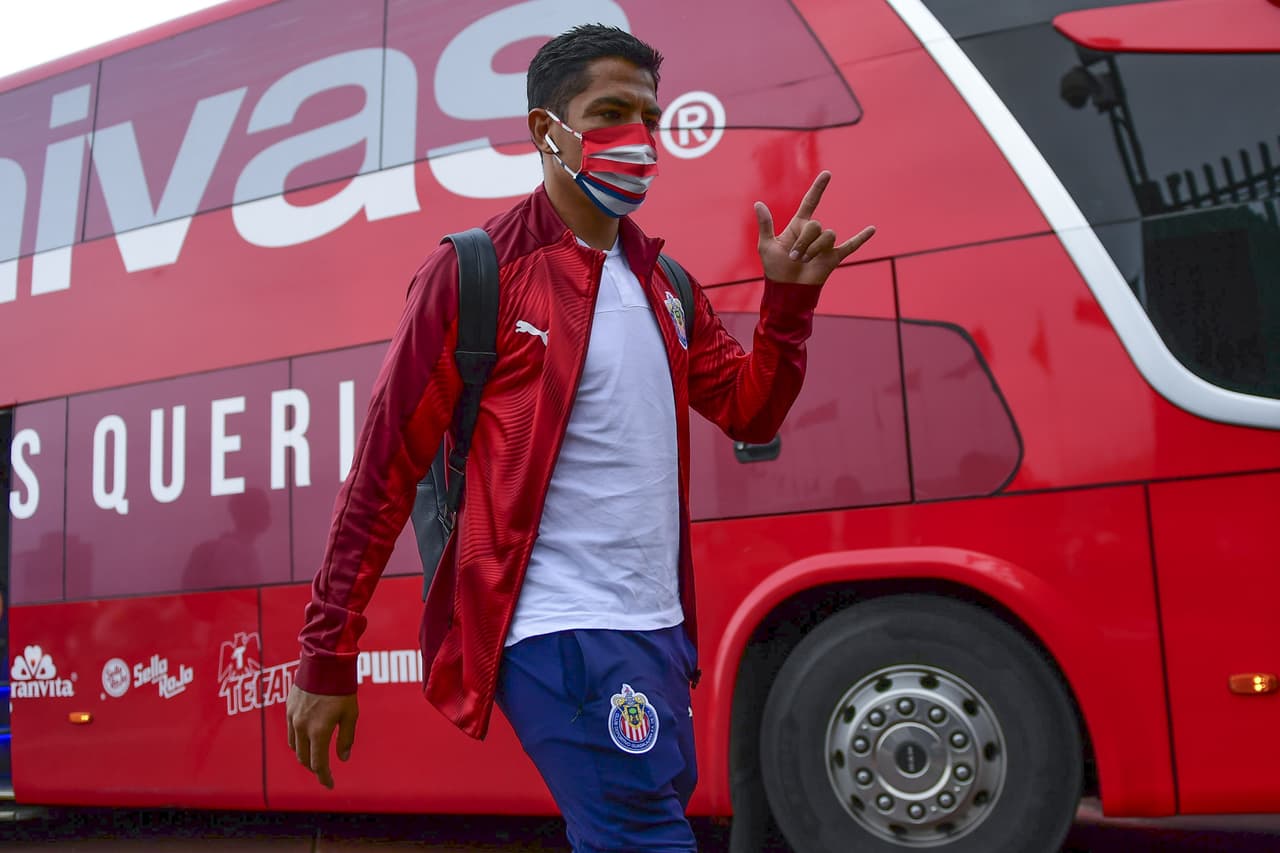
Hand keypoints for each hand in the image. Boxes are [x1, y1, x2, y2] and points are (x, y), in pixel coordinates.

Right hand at [286, 685, 357, 789]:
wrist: (325, 661)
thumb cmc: (342, 687)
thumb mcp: (351, 714)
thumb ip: (346, 738)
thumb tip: (343, 758)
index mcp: (319, 731)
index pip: (318, 764)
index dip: (324, 777)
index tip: (330, 785)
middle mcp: (302, 727)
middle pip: (304, 758)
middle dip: (314, 768)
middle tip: (325, 771)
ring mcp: (292, 717)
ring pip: (295, 746)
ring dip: (304, 755)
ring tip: (316, 755)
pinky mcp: (288, 708)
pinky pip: (291, 731)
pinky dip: (298, 740)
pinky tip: (308, 737)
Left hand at [755, 171, 874, 285]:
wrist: (787, 290)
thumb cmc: (775, 269)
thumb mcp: (766, 246)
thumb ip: (765, 225)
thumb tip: (758, 203)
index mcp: (798, 226)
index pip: (811, 202)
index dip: (819, 188)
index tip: (827, 174)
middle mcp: (813, 233)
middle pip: (817, 225)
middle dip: (804, 241)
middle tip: (794, 257)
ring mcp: (824, 245)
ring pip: (828, 236)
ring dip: (814, 249)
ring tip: (805, 261)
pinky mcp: (833, 257)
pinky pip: (851, 245)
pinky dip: (861, 238)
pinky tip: (872, 229)